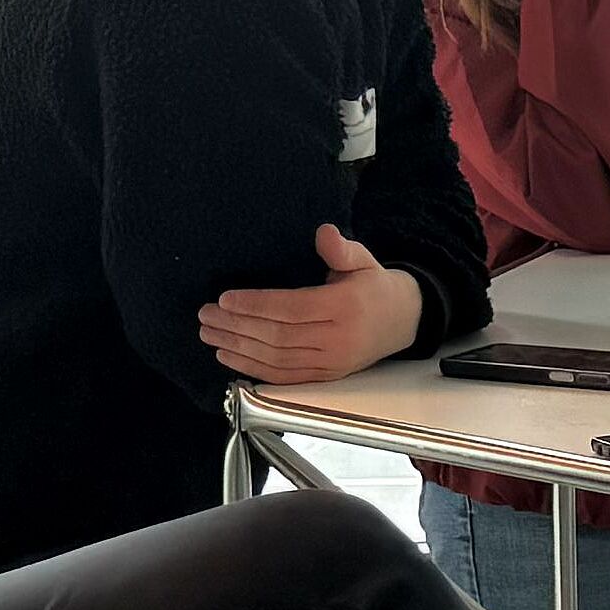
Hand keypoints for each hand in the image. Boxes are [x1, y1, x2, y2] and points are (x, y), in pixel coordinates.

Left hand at [195, 225, 426, 386]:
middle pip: (278, 336)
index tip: (225, 298)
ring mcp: (331, 362)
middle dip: (237, 326)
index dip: (256, 305)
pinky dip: (252, 368)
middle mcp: (338, 339)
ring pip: (275, 359)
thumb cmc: (374, 285)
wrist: (403, 321)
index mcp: (346, 306)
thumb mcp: (363, 260)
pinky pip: (283, 376)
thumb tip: (323, 233)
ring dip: (237, 347)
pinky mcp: (325, 376)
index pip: (293, 308)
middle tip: (205, 315)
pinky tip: (228, 356)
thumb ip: (341, 249)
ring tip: (209, 333)